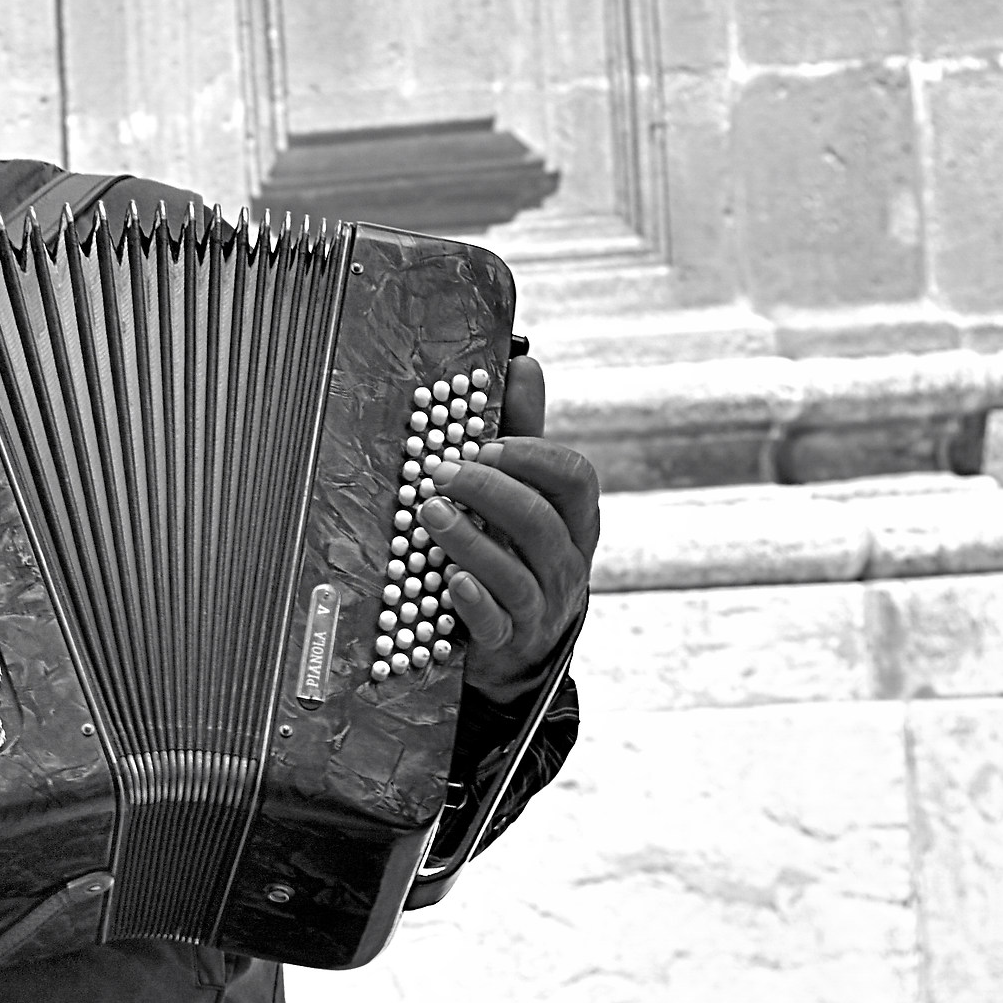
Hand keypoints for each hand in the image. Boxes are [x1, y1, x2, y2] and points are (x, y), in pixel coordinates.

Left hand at [417, 355, 598, 702]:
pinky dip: (475, 600)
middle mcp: (564, 562)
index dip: (533, 457)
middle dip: (489, 492)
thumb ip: (522, 433)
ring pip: (516, 573)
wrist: (518, 642)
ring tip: (428, 513)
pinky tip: (450, 580)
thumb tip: (524, 361)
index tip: (487, 442)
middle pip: (540, 523)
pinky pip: (497, 622)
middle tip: (440, 471)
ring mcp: (540, 605)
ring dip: (470, 540)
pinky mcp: (507, 641)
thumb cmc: (515, 547)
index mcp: (573, 519)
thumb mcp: (523, 491)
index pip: (575, 480)